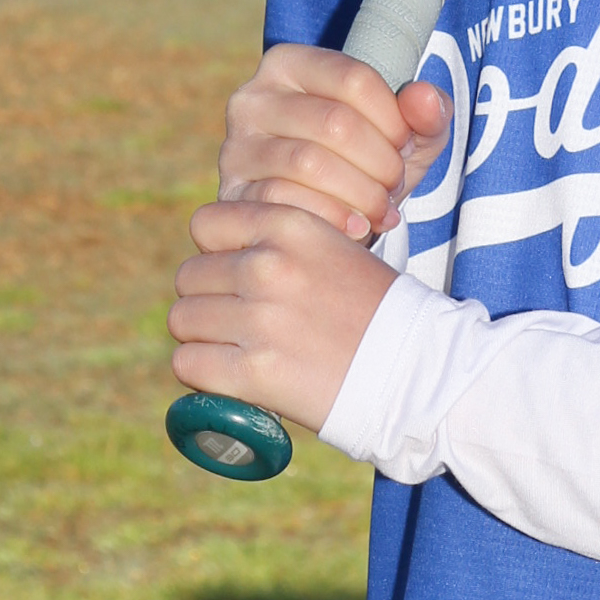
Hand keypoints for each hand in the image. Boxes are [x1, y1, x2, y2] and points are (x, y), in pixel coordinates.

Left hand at [168, 201, 397, 431]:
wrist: (417, 370)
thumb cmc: (375, 311)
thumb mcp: (333, 249)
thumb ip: (279, 244)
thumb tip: (222, 256)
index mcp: (291, 225)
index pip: (205, 223)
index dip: (216, 251)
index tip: (236, 275)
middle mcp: (269, 265)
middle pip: (189, 276)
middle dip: (208, 299)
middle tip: (239, 322)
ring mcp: (259, 319)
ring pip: (182, 320)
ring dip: (203, 337)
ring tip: (236, 349)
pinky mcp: (254, 371)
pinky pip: (187, 363)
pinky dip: (202, 373)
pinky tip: (229, 375)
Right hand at [218, 46, 451, 237]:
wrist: (327, 217)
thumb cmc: (368, 162)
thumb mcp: (408, 134)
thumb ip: (428, 112)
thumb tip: (425, 99)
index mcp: (290, 64)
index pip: (354, 78)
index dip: (394, 119)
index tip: (406, 145)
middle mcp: (253, 98)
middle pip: (335, 123)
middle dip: (381, 161)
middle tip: (396, 184)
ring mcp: (236, 148)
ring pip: (309, 164)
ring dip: (361, 193)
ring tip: (382, 208)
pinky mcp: (233, 195)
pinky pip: (285, 204)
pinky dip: (333, 218)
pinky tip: (357, 227)